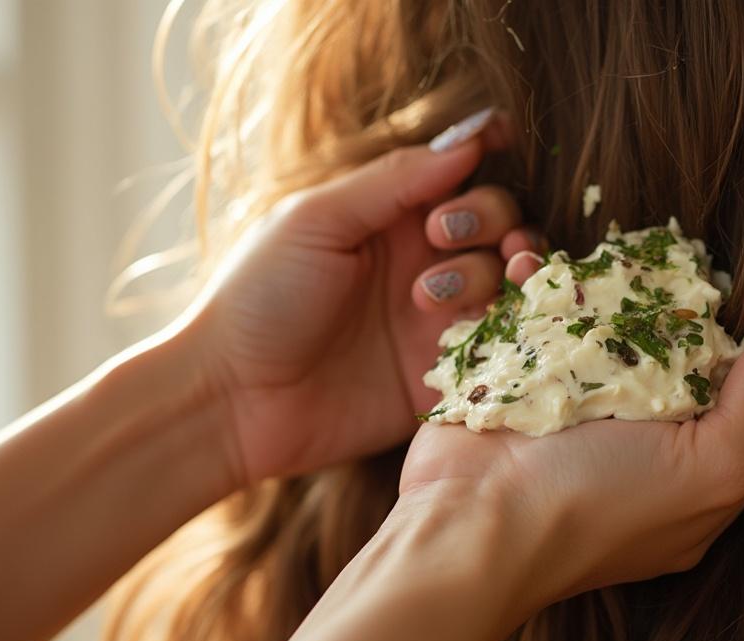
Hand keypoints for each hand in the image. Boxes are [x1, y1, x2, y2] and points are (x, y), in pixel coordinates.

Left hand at [172, 110, 541, 484]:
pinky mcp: (447, 376)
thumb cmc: (258, 298)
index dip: (491, 155)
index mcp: (392, 215)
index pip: (463, 174)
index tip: (502, 143)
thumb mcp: (317, 221)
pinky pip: (504, 346)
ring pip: (509, 282)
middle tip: (444, 238)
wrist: (234, 400)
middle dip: (493, 219)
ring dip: (495, 274)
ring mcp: (440, 320)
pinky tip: (473, 332)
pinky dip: (509, 331)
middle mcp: (426, 261)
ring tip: (436, 297)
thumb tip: (470, 138)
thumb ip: (394, 180)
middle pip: (500, 223)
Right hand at [399, 256, 743, 615]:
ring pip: (621, 310)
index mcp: (708, 460)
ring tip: (614, 252)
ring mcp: (586, 397)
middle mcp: (653, 427)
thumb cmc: (597, 506)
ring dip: (613, 278)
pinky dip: (548, 282)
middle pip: (694, 333)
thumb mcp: (716, 461)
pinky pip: (552, 306)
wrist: (464, 527)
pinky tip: (537, 261)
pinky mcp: (528, 372)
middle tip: (696, 243)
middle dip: (690, 288)